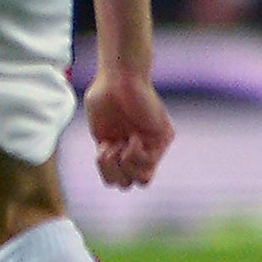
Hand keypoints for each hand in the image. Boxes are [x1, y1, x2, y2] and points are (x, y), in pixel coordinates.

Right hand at [84, 66, 172, 187]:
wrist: (118, 77)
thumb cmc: (104, 97)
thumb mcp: (98, 131)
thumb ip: (106, 156)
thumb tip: (116, 180)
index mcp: (121, 149)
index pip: (117, 179)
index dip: (106, 170)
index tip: (101, 148)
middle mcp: (138, 150)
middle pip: (127, 184)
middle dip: (114, 172)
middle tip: (109, 149)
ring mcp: (152, 145)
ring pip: (142, 180)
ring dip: (124, 165)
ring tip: (120, 143)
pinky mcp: (163, 138)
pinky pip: (150, 162)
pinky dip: (136, 154)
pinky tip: (132, 137)